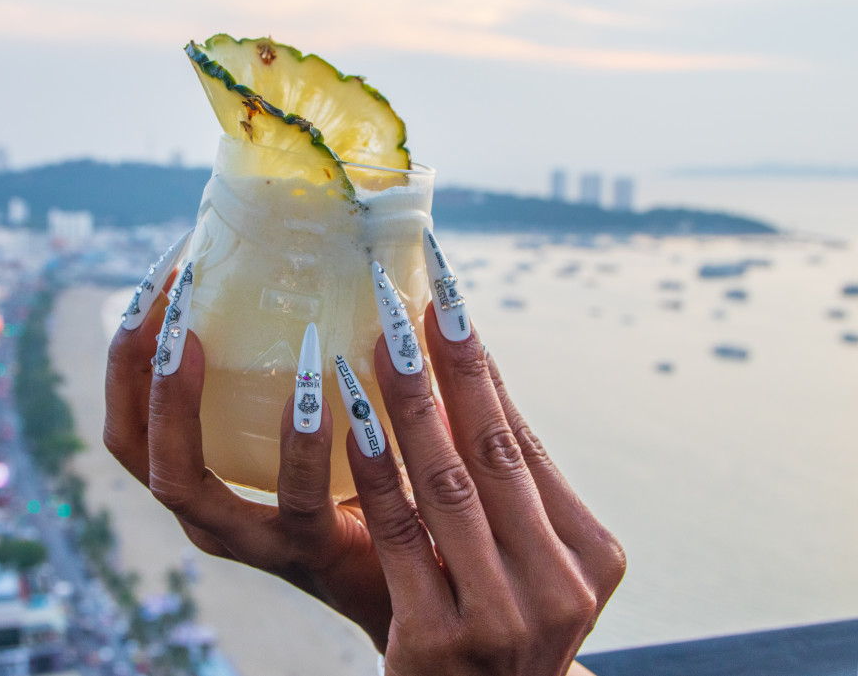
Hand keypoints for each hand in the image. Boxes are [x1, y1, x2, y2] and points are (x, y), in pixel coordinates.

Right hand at [103, 290, 393, 647]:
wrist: (428, 574)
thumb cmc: (374, 481)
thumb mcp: (327, 419)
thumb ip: (313, 359)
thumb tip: (334, 261)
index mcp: (207, 478)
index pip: (133, 417)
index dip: (129, 353)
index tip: (158, 278)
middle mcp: (211, 513)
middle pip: (132, 446)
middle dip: (130, 370)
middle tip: (158, 301)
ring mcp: (255, 537)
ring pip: (181, 480)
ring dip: (177, 402)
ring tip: (192, 339)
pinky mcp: (314, 548)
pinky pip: (294, 497)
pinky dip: (297, 441)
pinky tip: (312, 391)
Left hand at [346, 306, 625, 675]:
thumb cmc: (495, 620)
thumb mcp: (522, 558)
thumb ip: (504, 484)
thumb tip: (457, 370)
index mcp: (590, 554)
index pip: (523, 442)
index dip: (482, 369)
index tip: (448, 303)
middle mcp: (559, 586)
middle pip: (491, 452)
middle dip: (448, 368)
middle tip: (409, 300)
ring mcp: (502, 618)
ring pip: (448, 487)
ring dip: (410, 407)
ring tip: (377, 343)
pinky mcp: (439, 641)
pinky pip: (402, 537)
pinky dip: (376, 474)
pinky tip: (351, 420)